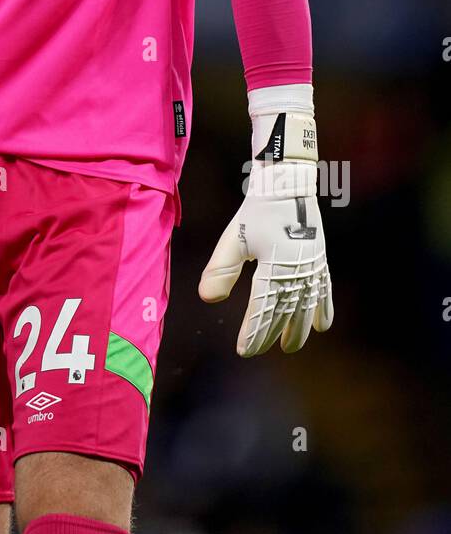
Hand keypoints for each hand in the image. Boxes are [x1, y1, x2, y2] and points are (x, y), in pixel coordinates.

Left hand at [199, 154, 333, 355]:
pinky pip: (325, 291)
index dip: (253, 331)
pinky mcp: (320, 259)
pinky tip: (323, 326)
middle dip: (272, 333)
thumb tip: (207, 299)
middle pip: (284, 311)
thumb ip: (221, 269)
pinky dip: (324, 309)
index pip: (262, 308)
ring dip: (299, 328)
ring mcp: (312, 266)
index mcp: (274, 266)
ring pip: (306, 306)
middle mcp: (297, 270)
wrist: (288, 183)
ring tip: (291, 346)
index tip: (244, 349)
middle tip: (260, 349)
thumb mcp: (234, 238)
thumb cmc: (257, 210)